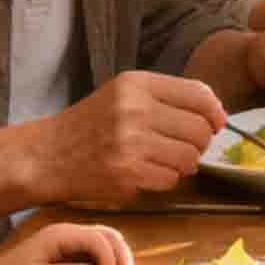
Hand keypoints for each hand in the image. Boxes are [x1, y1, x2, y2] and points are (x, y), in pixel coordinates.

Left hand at [0, 222, 132, 264]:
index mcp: (59, 234)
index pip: (98, 239)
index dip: (111, 259)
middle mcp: (66, 234)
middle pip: (108, 236)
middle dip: (121, 256)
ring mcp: (68, 244)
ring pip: (105, 244)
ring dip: (117, 260)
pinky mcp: (67, 257)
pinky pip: (96, 256)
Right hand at [25, 70, 224, 203]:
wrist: (48, 155)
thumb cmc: (92, 124)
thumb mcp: (124, 94)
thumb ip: (167, 96)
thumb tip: (216, 113)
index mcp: (137, 84)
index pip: (199, 95)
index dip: (215, 112)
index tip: (216, 122)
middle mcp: (135, 110)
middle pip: (200, 129)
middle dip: (200, 142)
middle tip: (186, 146)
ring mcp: (130, 143)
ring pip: (190, 158)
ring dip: (185, 164)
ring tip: (165, 160)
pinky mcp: (127, 174)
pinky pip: (171, 179)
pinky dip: (166, 180)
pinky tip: (148, 173)